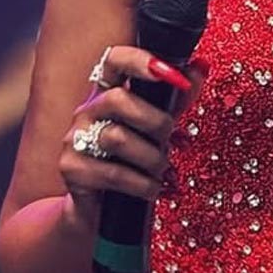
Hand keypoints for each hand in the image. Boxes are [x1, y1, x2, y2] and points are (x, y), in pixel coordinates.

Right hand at [58, 46, 208, 224]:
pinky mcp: (71, 169)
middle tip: (169, 142)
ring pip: (118, 138)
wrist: (100, 211)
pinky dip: (143, 184)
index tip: (172, 75)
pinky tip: (152, 189)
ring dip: (152, 158)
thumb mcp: (155, 130)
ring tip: (161, 171)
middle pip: (119, 99)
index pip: (114, 61)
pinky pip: (114, 174)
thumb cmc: (130, 164)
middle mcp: (86, 112)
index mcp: (106, 94)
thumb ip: (176, 100)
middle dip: (156, 123)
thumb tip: (201, 66)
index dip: (140, 61)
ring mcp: (74, 139)